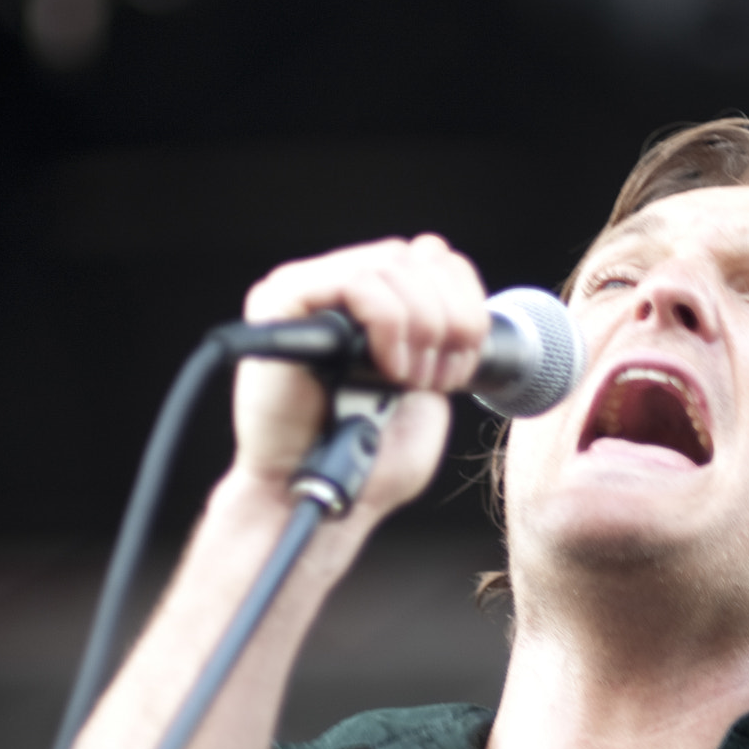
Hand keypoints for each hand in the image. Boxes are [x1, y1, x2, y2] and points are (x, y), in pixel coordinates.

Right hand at [231, 235, 488, 523]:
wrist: (325, 499)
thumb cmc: (372, 454)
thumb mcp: (427, 378)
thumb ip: (437, 319)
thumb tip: (436, 250)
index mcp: (373, 299)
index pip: (437, 257)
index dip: (467, 303)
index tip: (463, 362)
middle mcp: (336, 284)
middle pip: (422, 257)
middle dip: (452, 321)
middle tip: (436, 379)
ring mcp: (307, 290)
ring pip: (395, 264)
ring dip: (423, 328)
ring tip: (407, 381)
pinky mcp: (281, 302)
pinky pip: (358, 282)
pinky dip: (390, 325)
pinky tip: (384, 368)